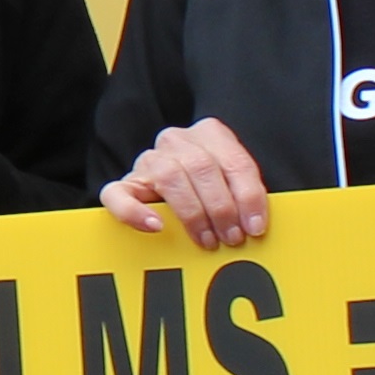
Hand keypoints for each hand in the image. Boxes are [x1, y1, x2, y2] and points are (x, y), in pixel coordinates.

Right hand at [102, 119, 270, 247]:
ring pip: (169, 176)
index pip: (234, 161)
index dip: (248, 196)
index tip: (255, 226)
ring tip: (207, 240)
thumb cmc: (211, 195)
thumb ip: (244, 197)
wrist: (170, 191)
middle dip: (221, 207)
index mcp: (210, 134)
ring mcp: (148, 160)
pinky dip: (135, 212)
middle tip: (232, 238)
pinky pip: (118, 195)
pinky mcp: (124, 185)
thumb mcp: (233, 189)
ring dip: (192, 213)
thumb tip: (255, 226)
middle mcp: (176, 140)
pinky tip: (156, 227)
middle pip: (202, 167)